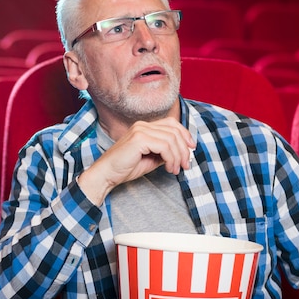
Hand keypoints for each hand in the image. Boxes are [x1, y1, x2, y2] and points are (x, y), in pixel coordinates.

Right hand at [77, 118, 194, 204]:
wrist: (106, 174)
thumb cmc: (126, 168)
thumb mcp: (152, 158)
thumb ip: (165, 152)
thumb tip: (183, 152)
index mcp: (144, 127)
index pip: (171, 123)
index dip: (185, 134)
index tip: (191, 149)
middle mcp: (143, 125)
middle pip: (174, 130)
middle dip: (184, 149)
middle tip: (185, 165)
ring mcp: (140, 130)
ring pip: (171, 139)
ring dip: (178, 157)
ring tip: (175, 170)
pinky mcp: (139, 138)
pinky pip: (165, 146)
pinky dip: (171, 159)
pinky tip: (169, 168)